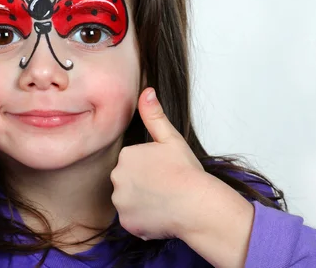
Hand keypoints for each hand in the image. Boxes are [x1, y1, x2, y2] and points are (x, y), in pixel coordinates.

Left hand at [110, 87, 254, 266]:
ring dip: (142, 203)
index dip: (151, 168)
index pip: (133, 162)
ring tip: (164, 202)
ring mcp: (120, 202)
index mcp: (126, 155)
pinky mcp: (126, 223)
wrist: (197, 205)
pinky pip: (132, 220)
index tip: (165, 172)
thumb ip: (154, 115)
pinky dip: (143, 220)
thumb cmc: (187, 172)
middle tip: (165, 187)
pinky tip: (160, 215)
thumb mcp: (171, 138)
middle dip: (142, 185)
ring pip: (129, 201)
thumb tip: (146, 92)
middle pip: (128, 181)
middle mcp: (117, 178)